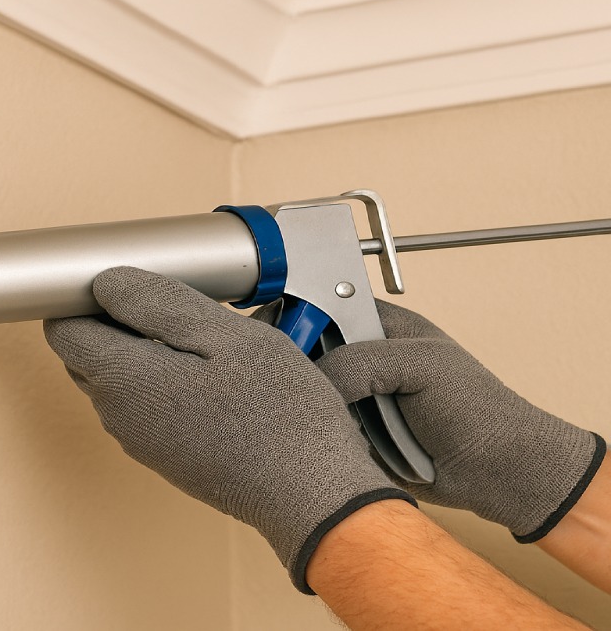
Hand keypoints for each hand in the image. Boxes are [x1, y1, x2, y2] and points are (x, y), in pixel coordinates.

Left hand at [44, 267, 413, 593]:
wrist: (310, 494)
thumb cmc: (277, 415)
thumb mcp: (223, 335)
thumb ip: (156, 304)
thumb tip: (105, 283)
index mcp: (122, 379)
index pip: (63, 329)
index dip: (84, 297)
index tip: (126, 282)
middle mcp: (117, 415)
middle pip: (86, 353)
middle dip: (115, 321)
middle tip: (174, 304)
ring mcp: (139, 439)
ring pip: (117, 378)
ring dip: (145, 350)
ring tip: (203, 338)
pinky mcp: (163, 454)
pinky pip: (144, 404)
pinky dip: (164, 380)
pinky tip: (212, 373)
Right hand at [316, 300, 604, 541]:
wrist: (497, 471)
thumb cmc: (476, 408)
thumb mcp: (418, 364)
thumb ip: (359, 361)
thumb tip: (312, 378)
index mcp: (382, 326)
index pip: (324, 306)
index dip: (299, 315)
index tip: (280, 331)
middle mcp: (365, 360)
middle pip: (307, 351)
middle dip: (302, 367)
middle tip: (305, 382)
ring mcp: (358, 398)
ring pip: (310, 393)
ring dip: (316, 406)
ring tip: (340, 417)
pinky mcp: (355, 434)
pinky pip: (322, 430)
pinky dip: (326, 435)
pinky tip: (339, 438)